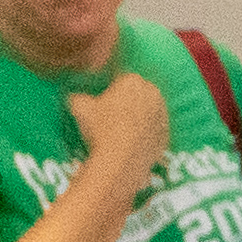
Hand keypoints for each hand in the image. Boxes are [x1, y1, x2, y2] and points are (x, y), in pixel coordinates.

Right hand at [79, 69, 171, 191]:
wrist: (121, 160)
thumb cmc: (100, 128)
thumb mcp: (80, 109)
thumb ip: (78, 98)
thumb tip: (73, 97)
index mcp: (133, 80)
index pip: (122, 81)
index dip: (111, 93)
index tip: (103, 105)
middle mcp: (153, 93)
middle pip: (139, 95)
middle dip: (128, 104)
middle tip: (112, 119)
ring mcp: (163, 115)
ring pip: (149, 113)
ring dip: (139, 119)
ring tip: (122, 134)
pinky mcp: (167, 135)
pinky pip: (154, 133)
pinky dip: (146, 137)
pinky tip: (132, 146)